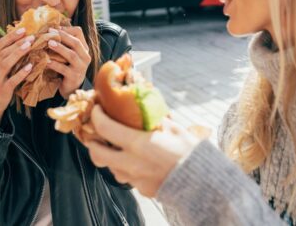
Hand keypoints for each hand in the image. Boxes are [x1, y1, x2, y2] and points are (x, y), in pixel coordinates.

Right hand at [0, 27, 34, 125]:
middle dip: (16, 43)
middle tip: (31, 36)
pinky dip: (21, 73)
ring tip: (30, 46)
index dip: (10, 37)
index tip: (23, 29)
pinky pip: (12, 80)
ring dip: (18, 53)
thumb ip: (1, 55)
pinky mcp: (2, 90)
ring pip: (5, 64)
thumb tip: (17, 39)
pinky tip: (30, 66)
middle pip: (2, 52)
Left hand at [46, 27, 90, 98]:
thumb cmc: (67, 67)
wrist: (70, 87)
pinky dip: (54, 64)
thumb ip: (63, 42)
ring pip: (71, 55)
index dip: (66, 29)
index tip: (53, 28)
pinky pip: (64, 69)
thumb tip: (50, 28)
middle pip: (76, 43)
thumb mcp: (68, 53)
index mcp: (83, 48)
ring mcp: (81, 67)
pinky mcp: (74, 77)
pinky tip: (46, 61)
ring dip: (60, 48)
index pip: (79, 33)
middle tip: (49, 32)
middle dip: (63, 36)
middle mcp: (85, 57)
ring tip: (49, 43)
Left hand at [84, 105, 200, 197]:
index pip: (105, 128)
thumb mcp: (174, 129)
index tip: (97, 110)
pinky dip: (126, 168)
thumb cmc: (191, 152)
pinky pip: (127, 177)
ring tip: (118, 148)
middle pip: (97, 153)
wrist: (203, 182)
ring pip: (111, 168)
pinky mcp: (141, 189)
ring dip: (110, 156)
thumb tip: (148, 106)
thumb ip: (156, 119)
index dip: (97, 117)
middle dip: (92, 142)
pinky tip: (136, 161)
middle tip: (96, 133)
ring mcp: (134, 179)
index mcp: (138, 144)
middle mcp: (131, 163)